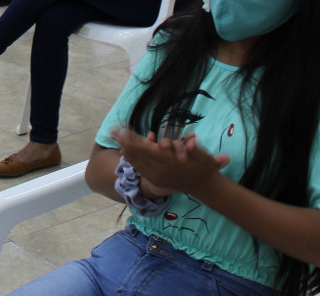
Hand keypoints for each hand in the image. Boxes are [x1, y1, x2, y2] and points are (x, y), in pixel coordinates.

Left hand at [111, 127, 229, 198]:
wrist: (205, 186)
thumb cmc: (204, 166)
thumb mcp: (199, 154)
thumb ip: (186, 148)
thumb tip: (175, 143)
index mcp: (171, 162)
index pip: (148, 150)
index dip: (135, 141)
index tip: (124, 132)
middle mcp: (162, 170)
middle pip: (140, 154)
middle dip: (127, 143)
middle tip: (114, 132)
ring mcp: (159, 177)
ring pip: (139, 162)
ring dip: (127, 151)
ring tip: (117, 140)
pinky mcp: (157, 181)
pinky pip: (142, 170)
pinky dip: (133, 161)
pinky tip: (126, 153)